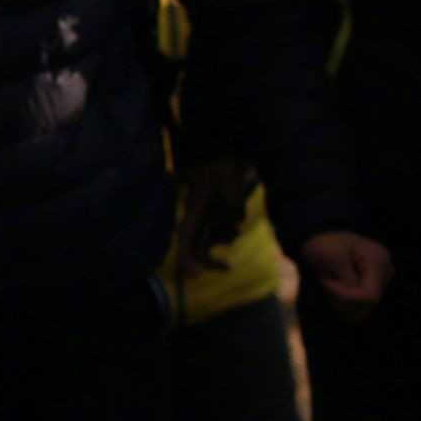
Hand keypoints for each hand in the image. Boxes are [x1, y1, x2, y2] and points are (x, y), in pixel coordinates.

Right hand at [174, 159, 250, 275]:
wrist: (224, 148)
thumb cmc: (225, 163)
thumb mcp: (233, 182)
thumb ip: (234, 204)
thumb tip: (236, 223)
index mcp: (195, 208)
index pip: (184, 237)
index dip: (185, 256)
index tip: (193, 272)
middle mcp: (196, 213)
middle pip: (195, 244)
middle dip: (207, 259)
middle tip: (226, 267)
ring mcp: (204, 211)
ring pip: (208, 237)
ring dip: (221, 240)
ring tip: (235, 233)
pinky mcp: (213, 209)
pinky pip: (217, 227)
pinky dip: (226, 230)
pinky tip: (236, 224)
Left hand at [299, 230, 393, 320]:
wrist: (319, 238)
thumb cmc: (323, 243)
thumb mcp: (331, 257)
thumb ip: (346, 278)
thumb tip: (356, 297)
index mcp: (379, 261)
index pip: (369, 296)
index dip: (345, 296)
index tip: (325, 281)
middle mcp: (385, 272)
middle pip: (367, 305)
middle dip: (341, 297)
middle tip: (325, 280)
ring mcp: (380, 281)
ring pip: (362, 309)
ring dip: (340, 301)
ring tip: (329, 282)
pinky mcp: (371, 287)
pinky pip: (358, 307)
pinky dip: (342, 301)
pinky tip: (334, 287)